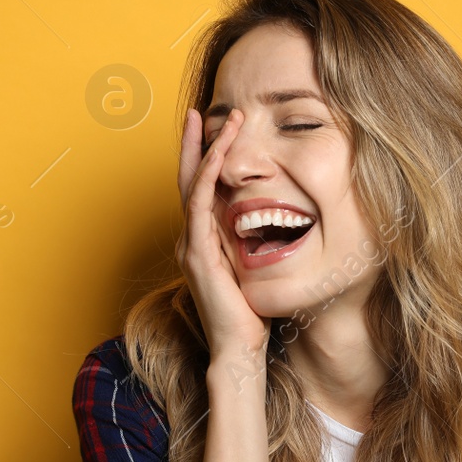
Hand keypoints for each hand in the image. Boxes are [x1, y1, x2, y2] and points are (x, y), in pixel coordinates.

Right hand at [175, 107, 269, 364]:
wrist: (238, 351)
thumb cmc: (250, 316)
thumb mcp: (254, 270)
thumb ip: (254, 245)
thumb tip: (275, 222)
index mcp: (202, 241)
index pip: (199, 190)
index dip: (204, 158)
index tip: (217, 130)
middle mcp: (190, 239)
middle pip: (186, 179)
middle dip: (194, 143)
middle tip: (199, 110)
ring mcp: (190, 245)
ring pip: (191, 184)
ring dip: (206, 148)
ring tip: (219, 119)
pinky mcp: (197, 253)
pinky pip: (199, 204)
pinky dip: (207, 175)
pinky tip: (219, 154)